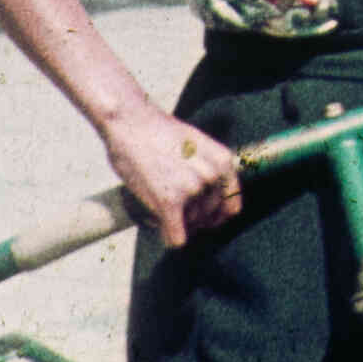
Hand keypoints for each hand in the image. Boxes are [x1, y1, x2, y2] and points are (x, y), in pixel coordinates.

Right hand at [101, 109, 244, 247]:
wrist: (130, 122)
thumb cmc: (158, 133)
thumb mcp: (197, 145)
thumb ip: (208, 169)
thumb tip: (211, 200)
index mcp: (223, 161)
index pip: (232, 204)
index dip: (217, 214)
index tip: (205, 216)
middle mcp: (211, 175)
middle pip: (209, 217)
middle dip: (193, 217)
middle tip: (174, 207)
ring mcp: (191, 189)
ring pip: (191, 227)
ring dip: (177, 223)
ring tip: (161, 204)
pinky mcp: (169, 202)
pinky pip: (176, 239)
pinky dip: (169, 237)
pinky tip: (161, 226)